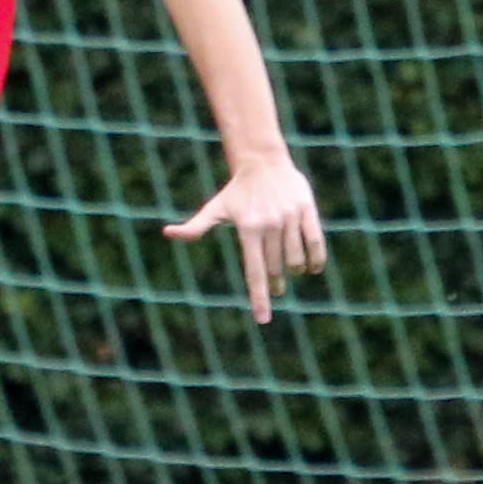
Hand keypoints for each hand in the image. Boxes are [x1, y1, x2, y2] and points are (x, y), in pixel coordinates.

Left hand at [165, 156, 326, 323]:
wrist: (262, 163)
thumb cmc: (236, 192)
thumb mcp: (214, 209)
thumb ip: (195, 227)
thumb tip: (167, 233)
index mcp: (247, 229)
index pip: (254, 272)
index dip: (259, 298)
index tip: (263, 320)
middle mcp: (269, 225)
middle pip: (276, 268)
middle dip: (276, 284)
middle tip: (277, 290)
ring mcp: (289, 218)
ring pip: (296, 259)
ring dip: (294, 271)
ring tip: (289, 272)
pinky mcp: (307, 210)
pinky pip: (315, 242)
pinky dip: (315, 259)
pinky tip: (311, 268)